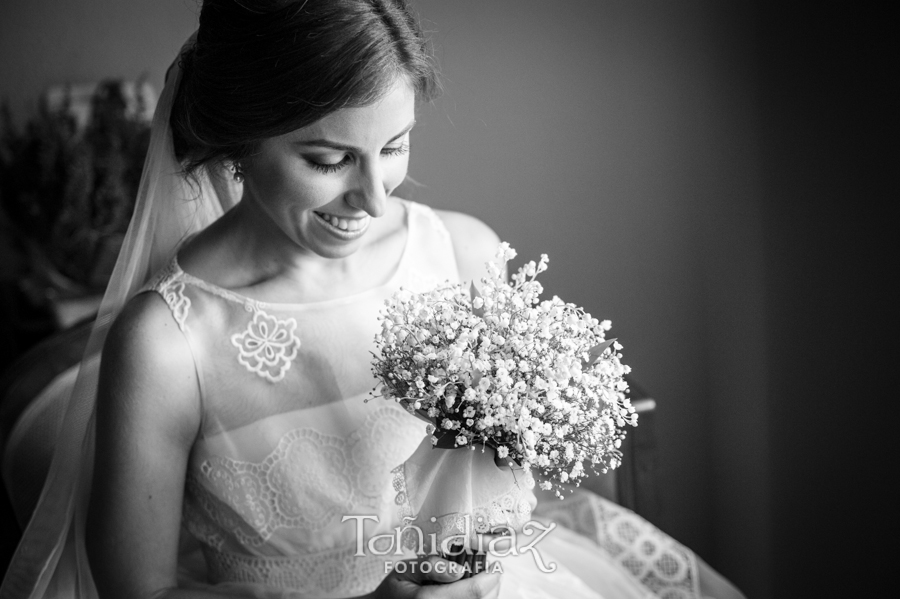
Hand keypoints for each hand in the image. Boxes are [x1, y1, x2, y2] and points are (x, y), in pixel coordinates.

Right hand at [369, 555, 500, 598]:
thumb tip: (458, 570)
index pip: (474, 591)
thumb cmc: (394, 590)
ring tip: (481, 581)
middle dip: (491, 585)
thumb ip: (431, 566)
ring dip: (487, 595)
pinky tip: (470, 593)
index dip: (491, 577)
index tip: (495, 565)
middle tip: (490, 571)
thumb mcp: (405, 569)